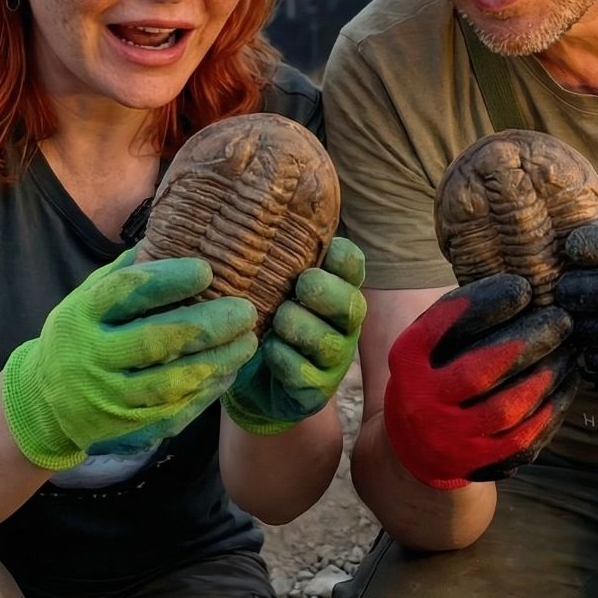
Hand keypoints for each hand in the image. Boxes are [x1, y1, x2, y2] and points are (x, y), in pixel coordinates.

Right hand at [1, 249, 258, 470]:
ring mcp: (109, 398)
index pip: (127, 292)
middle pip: (155, 340)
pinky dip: (208, 392)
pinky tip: (229, 371)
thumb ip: (129, 270)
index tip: (207, 270)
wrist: (45, 402)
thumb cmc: (82, 335)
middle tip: (245, 311)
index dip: (169, 280)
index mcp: (82, 314)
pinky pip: (175, 412)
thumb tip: (179, 231)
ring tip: (247, 342)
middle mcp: (92, 357)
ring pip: (171, 382)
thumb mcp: (88, 297)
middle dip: (207, 325)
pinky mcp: (127, 428)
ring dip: (217, 361)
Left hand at [224, 237, 368, 435]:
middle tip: (299, 287)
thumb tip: (245, 206)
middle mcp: (343, 323)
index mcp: (336, 288)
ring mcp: (334, 359)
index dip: (342, 257)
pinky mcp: (316, 391)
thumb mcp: (269, 284)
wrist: (255, 382)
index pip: (353, 266)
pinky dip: (281, 358)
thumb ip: (272, 256)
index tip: (325, 251)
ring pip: (327, 341)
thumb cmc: (263, 319)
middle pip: (351, 304)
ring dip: (297, 326)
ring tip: (276, 321)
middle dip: (323, 292)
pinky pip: (302, 372)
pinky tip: (267, 350)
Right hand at [382, 273, 577, 489]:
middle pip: (479, 372)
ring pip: (507, 409)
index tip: (524, 288)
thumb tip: (525, 288)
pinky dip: (551, 410)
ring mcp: (448, 439)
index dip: (486, 304)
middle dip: (527, 342)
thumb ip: (463, 317)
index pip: (444, 326)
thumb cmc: (434, 375)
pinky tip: (567, 384)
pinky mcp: (477, 465)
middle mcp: (420, 402)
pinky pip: (523, 440)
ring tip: (569, 351)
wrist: (414, 448)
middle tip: (561, 321)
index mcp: (406, 360)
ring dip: (546, 376)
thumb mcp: (430, 343)